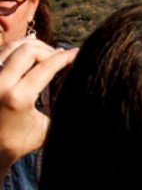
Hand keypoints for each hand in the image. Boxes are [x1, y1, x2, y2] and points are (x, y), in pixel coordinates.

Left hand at [0, 37, 76, 173]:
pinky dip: (16, 49)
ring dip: (32, 46)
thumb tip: (85, 88)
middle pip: (29, 50)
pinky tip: (28, 53)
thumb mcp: (45, 129)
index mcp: (16, 98)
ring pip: (12, 46)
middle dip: (48, 51)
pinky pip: (1, 51)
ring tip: (44, 53)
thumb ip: (60, 106)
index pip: (46, 66)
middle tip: (59, 57)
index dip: (65, 57)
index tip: (76, 53)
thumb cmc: (17, 143)